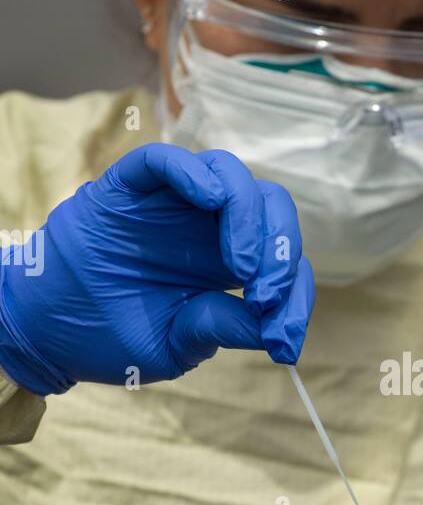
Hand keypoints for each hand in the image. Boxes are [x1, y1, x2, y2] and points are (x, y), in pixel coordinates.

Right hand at [0, 143, 313, 394]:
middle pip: (269, 207)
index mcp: (227, 263)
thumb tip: (273, 327)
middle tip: (266, 296)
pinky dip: (192, 171)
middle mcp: (208, 226)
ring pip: (230, 174)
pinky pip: (165, 161)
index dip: (294, 295)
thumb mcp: (175, 344)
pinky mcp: (129, 187)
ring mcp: (171, 202)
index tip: (284, 338)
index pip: (282, 259)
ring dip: (250, 216)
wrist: (46, 331)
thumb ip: (220, 328)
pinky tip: (209, 198)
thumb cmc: (113, 336)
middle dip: (282, 251)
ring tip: (243, 265)